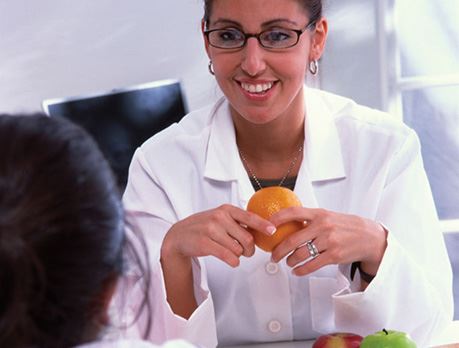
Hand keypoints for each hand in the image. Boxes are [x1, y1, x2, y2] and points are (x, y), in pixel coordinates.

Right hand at [161, 204, 275, 266]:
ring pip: (238, 249)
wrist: (179, 236)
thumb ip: (237, 222)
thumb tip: (261, 230)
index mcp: (226, 209)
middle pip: (247, 238)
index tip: (273, 231)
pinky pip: (228, 257)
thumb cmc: (203, 227)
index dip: (263, 225)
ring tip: (232, 253)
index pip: (249, 217)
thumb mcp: (219, 218)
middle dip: (250, 249)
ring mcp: (211, 230)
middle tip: (247, 252)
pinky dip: (233, 262)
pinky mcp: (205, 243)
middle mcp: (219, 217)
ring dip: (239, 256)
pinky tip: (231, 260)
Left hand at [270, 207, 386, 276]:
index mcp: (319, 213)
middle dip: (279, 250)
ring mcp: (329, 241)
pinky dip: (301, 270)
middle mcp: (323, 226)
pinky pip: (312, 265)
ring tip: (288, 262)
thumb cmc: (345, 226)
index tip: (266, 226)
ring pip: (301, 254)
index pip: (293, 212)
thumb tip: (286, 224)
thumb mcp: (328, 216)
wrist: (369, 236)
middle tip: (273, 255)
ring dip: (290, 261)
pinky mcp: (334, 255)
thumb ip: (310, 219)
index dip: (277, 219)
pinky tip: (297, 271)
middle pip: (292, 239)